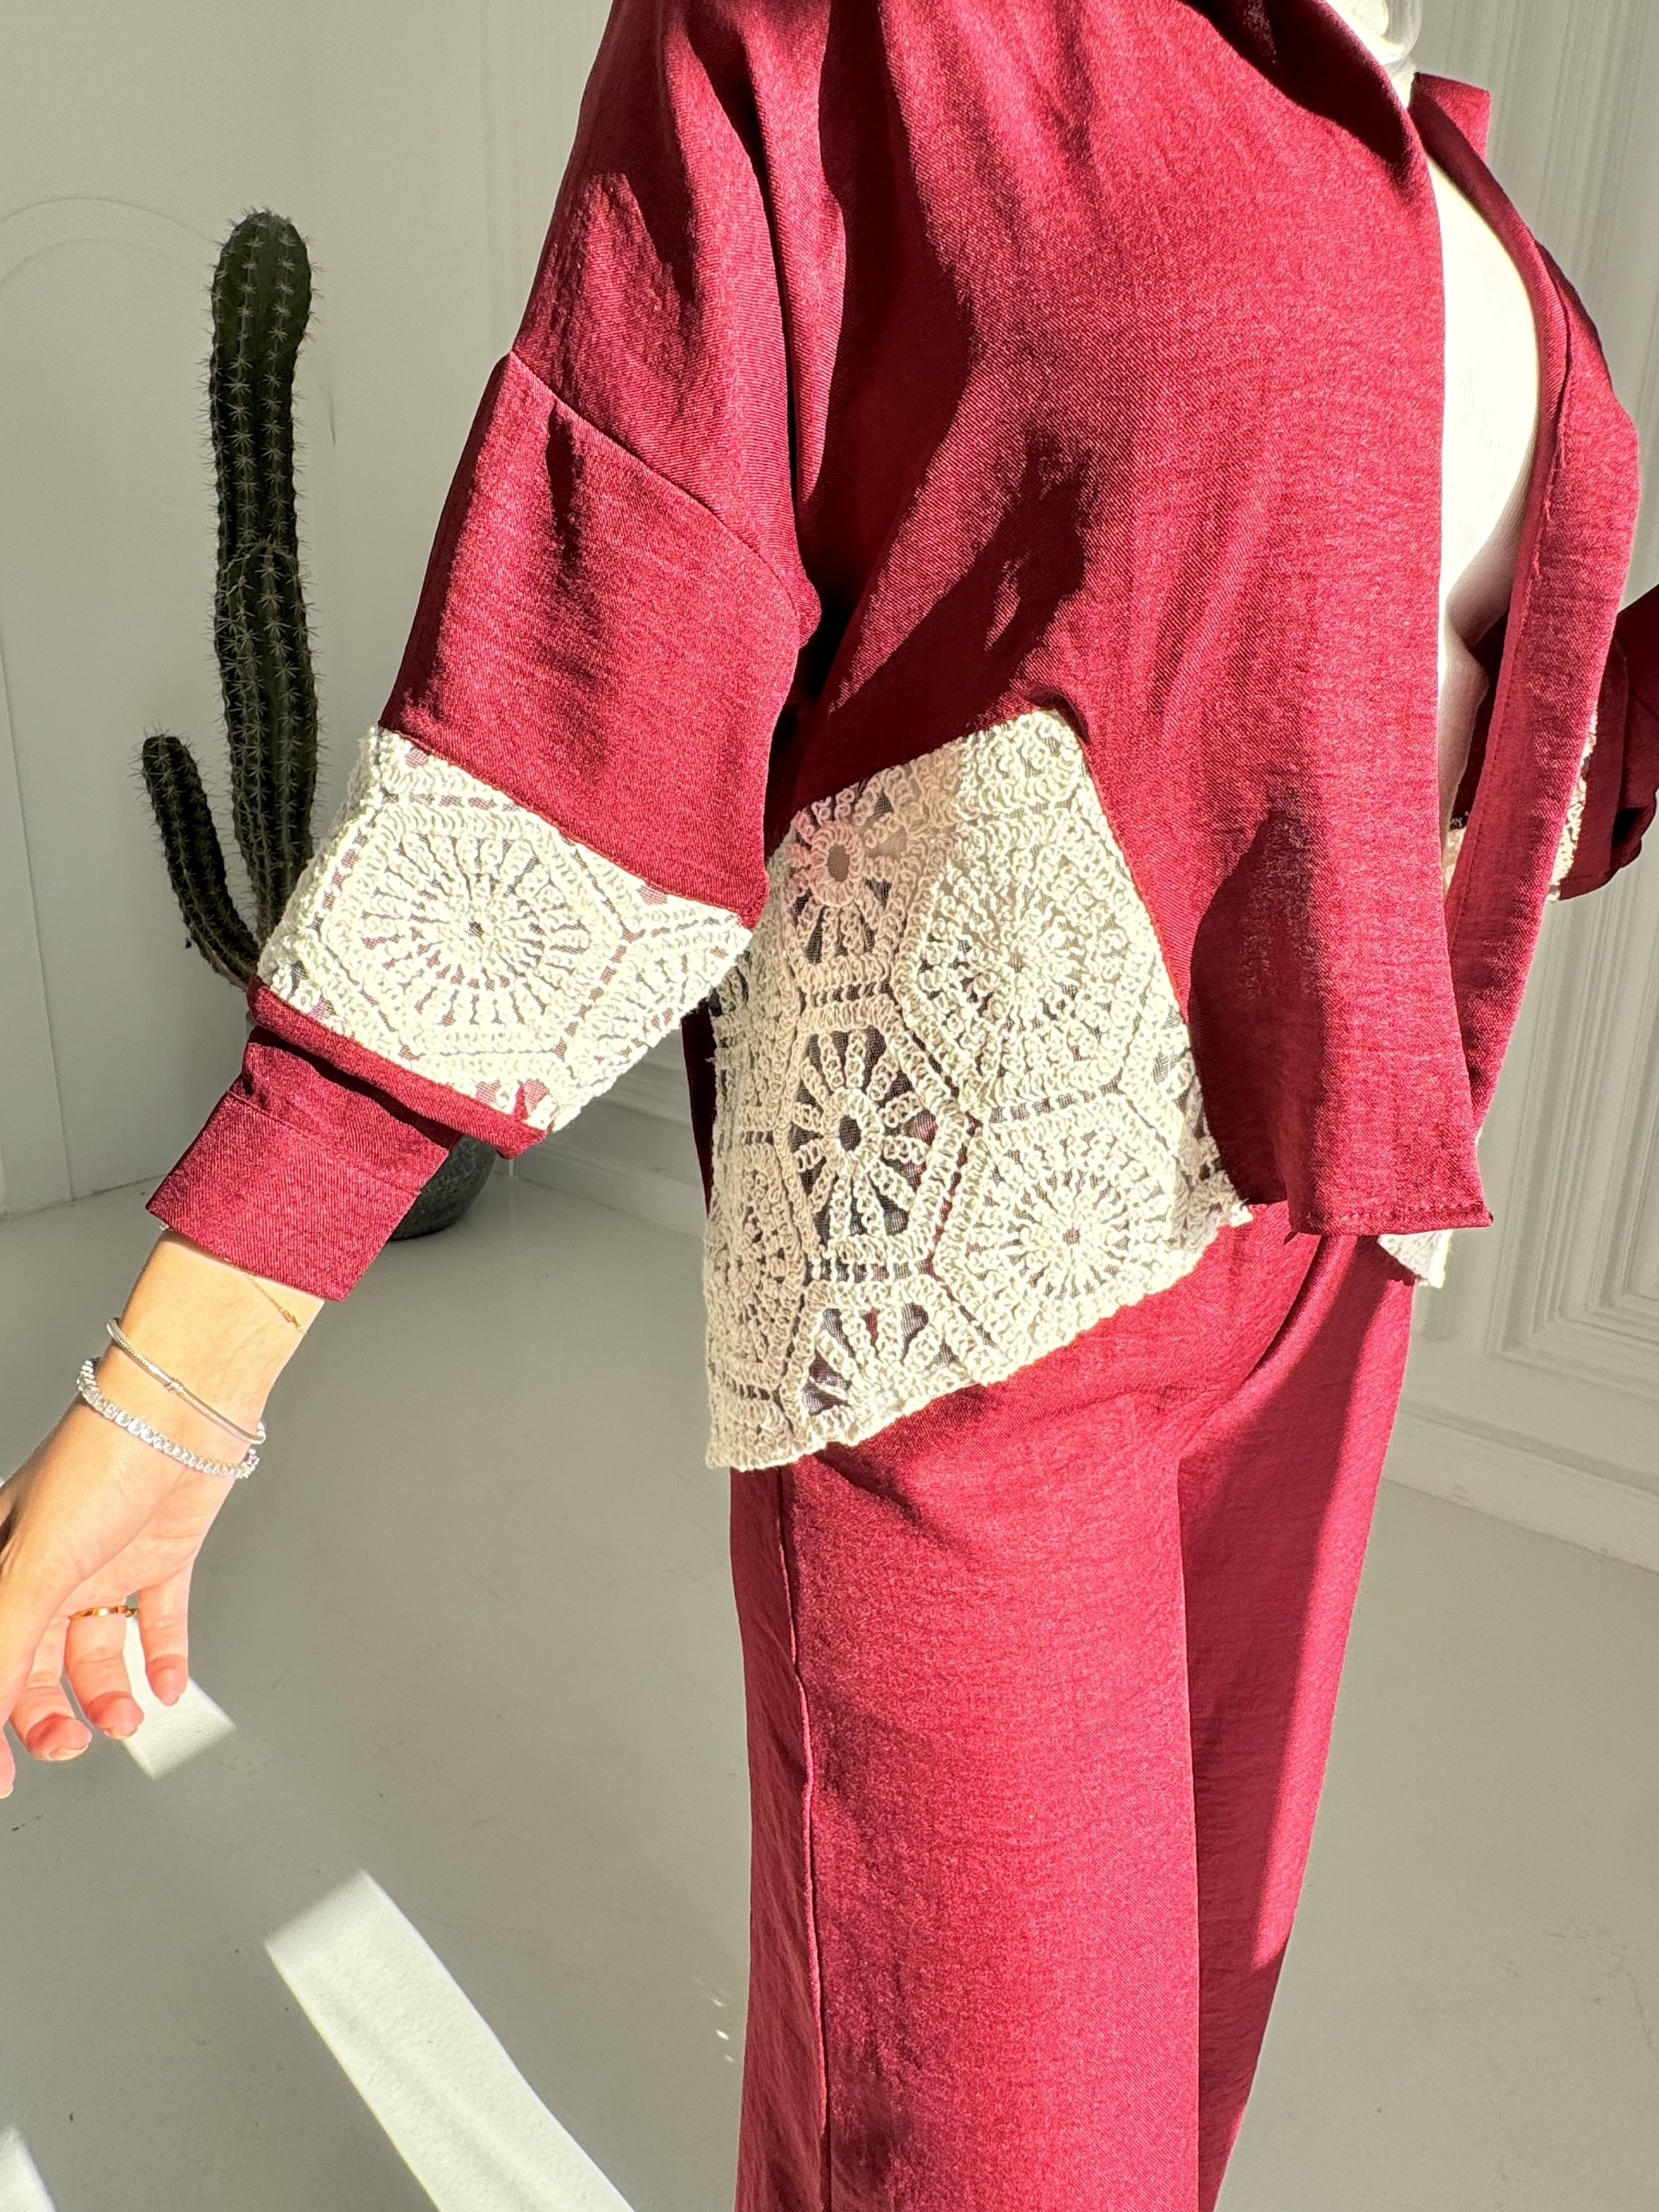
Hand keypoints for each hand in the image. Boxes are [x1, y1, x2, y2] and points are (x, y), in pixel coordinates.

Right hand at [0, 1410, 239, 1777]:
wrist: (185, 1409)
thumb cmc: (100, 1459)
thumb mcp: (33, 1564)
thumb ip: (5, 1642)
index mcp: (1, 1565)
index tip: (2, 1776)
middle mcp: (51, 1567)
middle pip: (38, 1667)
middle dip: (52, 1716)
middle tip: (75, 1744)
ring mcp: (106, 1561)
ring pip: (97, 1652)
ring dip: (111, 1694)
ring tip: (132, 1715)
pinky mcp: (161, 1554)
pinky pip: (157, 1620)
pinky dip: (165, 1658)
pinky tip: (169, 1684)